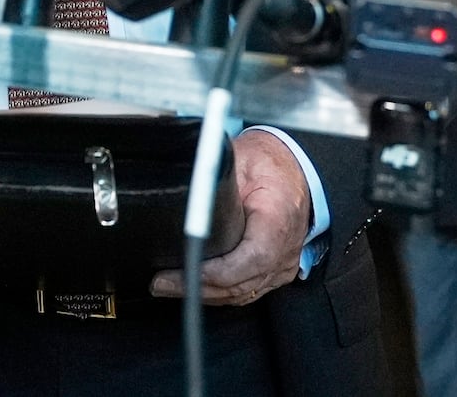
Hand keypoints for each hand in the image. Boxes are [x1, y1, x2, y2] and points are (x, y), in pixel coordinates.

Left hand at [150, 130, 309, 304]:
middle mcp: (284, 250)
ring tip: (169, 286)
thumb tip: (186, 192)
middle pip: (242, 283)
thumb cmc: (269, 163)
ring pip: (242, 293)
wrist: (295, 171)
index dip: (218, 271)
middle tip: (161, 282)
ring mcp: (282, 265)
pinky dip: (219, 293)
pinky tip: (194, 288)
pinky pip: (246, 290)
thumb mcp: (240, 161)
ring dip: (205, 294)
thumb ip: (215, 181)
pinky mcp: (274, 271)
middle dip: (199, 287)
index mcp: (278, 221)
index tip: (186, 268)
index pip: (253, 258)